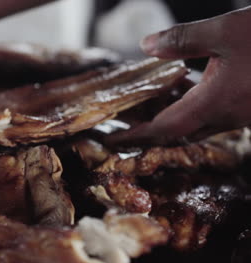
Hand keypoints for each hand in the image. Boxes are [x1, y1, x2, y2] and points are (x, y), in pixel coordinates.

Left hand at [107, 7, 250, 145]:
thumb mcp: (227, 30)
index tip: (115, 140)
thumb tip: (146, 45)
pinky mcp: (249, 104)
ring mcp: (240, 112)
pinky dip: (190, 101)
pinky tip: (184, 82)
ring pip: (194, 121)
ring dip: (168, 113)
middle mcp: (226, 115)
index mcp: (214, 104)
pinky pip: (211, 111)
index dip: (137, 135)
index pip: (164, 129)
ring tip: (148, 99)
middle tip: (124, 118)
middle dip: (147, 127)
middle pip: (176, 130)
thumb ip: (184, 39)